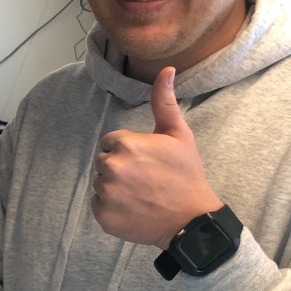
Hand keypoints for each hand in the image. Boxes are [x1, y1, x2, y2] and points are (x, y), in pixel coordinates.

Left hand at [91, 66, 221, 247]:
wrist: (191, 220)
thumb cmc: (186, 174)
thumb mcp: (179, 135)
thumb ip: (164, 102)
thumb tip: (165, 69)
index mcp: (126, 145)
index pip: (112, 142)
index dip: (129, 151)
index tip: (147, 163)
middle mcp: (111, 167)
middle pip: (104, 161)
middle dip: (120, 168)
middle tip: (145, 180)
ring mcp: (106, 194)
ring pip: (101, 183)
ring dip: (115, 188)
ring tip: (141, 194)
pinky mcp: (103, 217)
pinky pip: (99, 205)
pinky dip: (112, 208)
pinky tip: (134, 209)